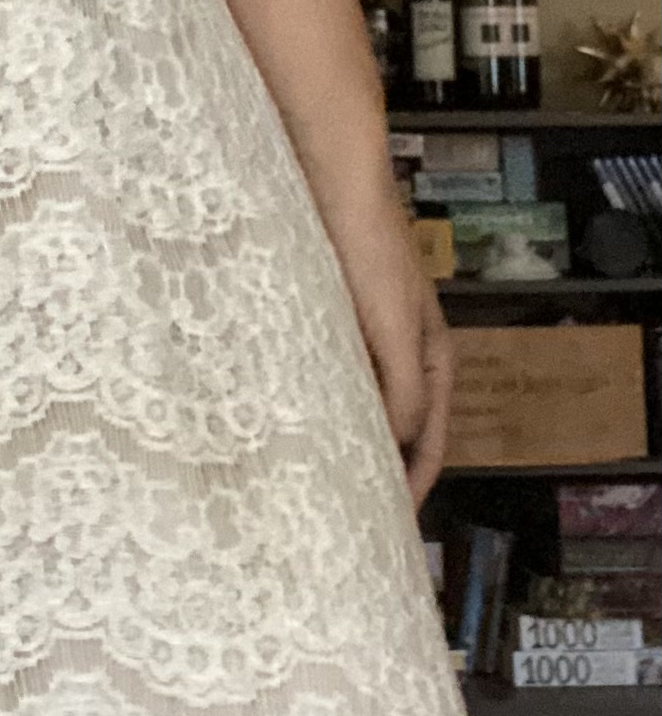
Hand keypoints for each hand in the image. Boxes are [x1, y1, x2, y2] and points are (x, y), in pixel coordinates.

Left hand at [326, 197, 453, 506]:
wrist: (331, 185)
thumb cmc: (370, 251)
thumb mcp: (396, 325)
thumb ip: (402, 387)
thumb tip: (397, 447)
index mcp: (431, 360)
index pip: (430, 442)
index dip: (413, 486)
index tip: (389, 530)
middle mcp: (399, 355)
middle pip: (393, 428)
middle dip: (375, 473)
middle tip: (344, 518)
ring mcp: (361, 339)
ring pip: (355, 405)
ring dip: (339, 442)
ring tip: (310, 483)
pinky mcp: (324, 322)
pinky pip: (321, 377)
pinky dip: (310, 407)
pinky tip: (283, 426)